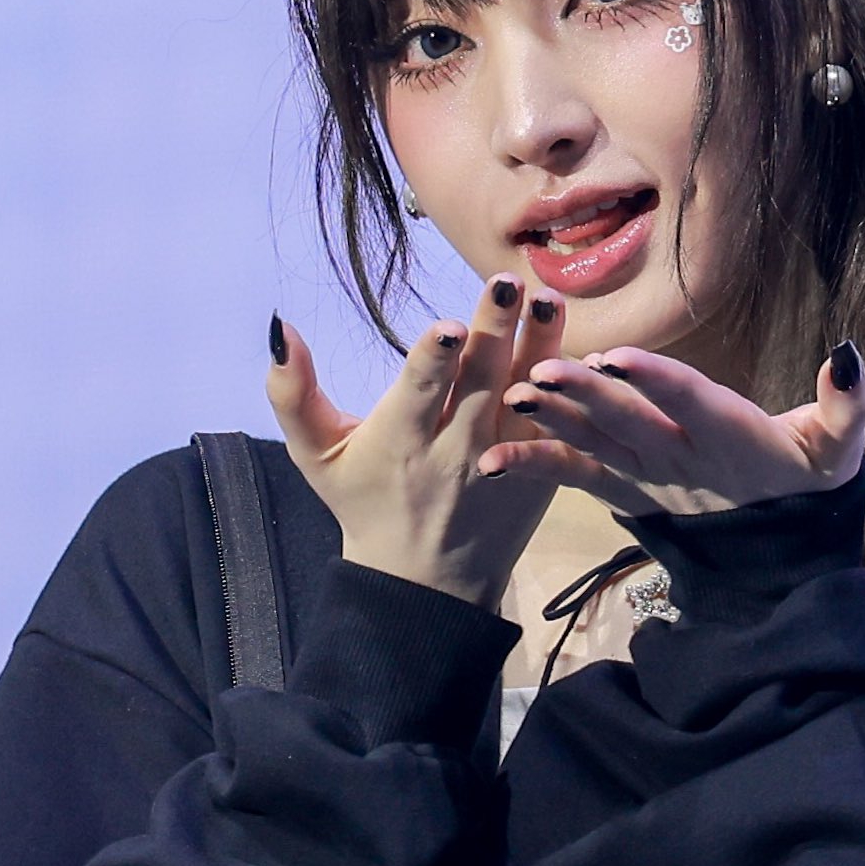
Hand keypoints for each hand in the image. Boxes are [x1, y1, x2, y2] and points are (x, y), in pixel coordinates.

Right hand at [267, 280, 564, 610]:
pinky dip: (571, 390)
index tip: (448, 327)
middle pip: (478, 383)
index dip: (433, 361)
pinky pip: (558, 427)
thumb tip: (281, 328)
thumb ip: (293, 393)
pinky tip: (583, 350)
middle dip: (493, 332)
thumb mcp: (315, 456)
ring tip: (548, 300)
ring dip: (540, 346)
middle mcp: (453, 452)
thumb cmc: (363, 502)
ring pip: (526, 398)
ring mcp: (502, 462)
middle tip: (506, 283)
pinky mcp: (537, 474)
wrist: (424, 582)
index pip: (418, 394)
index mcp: (398, 442)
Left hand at [482, 339, 864, 515]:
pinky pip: (574, 478)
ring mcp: (647, 477)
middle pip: (630, 420)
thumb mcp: (840, 450)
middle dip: (587, 396)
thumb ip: (846, 405)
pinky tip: (491, 461)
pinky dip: (534, 467)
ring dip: (554, 421)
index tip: (615, 357)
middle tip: (543, 370)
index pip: (689, 401)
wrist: (778, 552)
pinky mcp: (623, 489)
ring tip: (515, 396)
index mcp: (728, 436)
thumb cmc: (806, 482)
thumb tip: (848, 354)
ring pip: (596, 443)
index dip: (654, 379)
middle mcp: (680, 457)